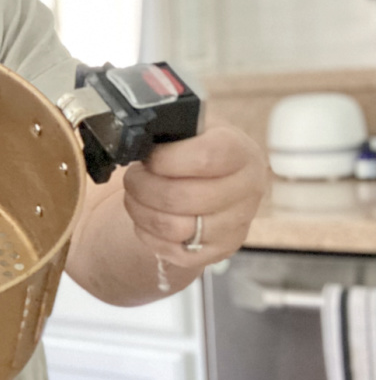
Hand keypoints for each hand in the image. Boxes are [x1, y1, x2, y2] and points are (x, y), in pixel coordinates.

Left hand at [122, 117, 268, 266]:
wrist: (210, 179)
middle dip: (143, 186)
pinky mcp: (220, 251)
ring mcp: (237, 225)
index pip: (207, 157)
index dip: (167, 159)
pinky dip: (149, 234)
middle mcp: (248, 190)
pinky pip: (173, 251)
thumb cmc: (193, 150)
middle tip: (132, 178)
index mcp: (241, 152)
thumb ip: (170, 128)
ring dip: (140, 210)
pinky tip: (147, 217)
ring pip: (174, 227)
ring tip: (134, 196)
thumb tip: (138, 134)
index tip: (149, 158)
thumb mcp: (189, 129)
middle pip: (183, 197)